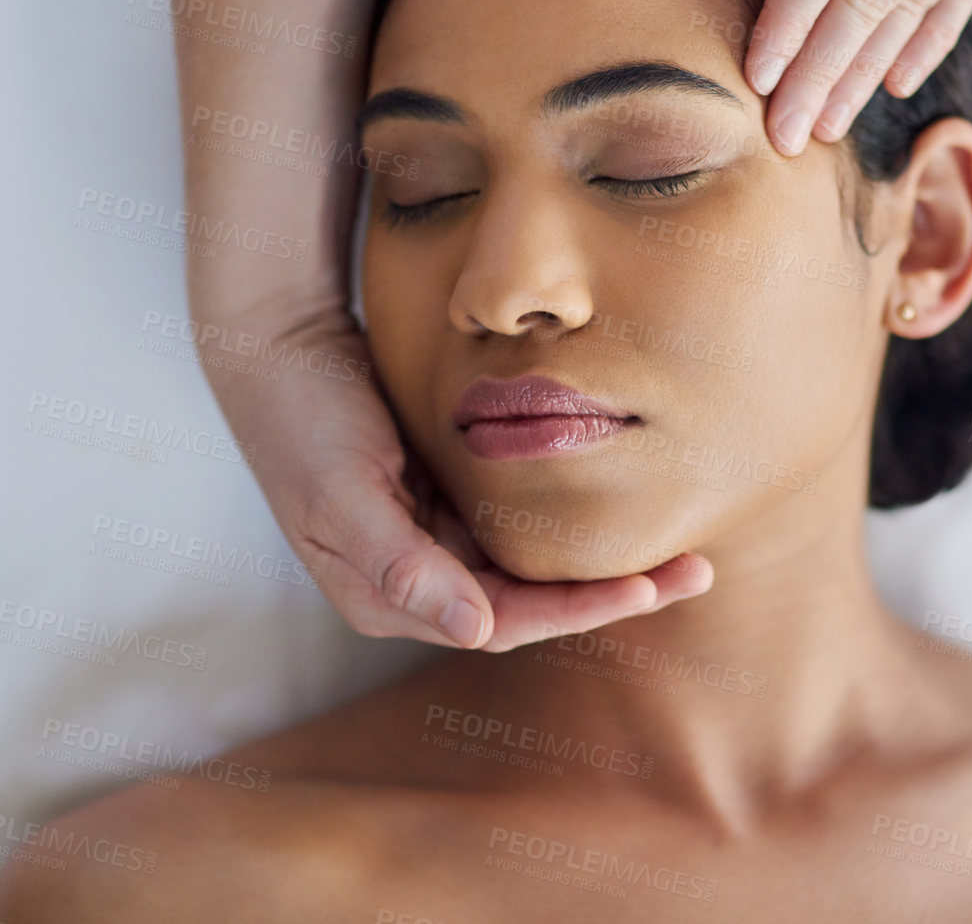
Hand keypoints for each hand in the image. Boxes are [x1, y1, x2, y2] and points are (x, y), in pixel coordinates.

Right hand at [207, 308, 713, 652]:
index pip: (503, 622)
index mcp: (389, 597)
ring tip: (677, 550)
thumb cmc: (302, 417)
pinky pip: (521, 523)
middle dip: (610, 593)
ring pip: (532, 566)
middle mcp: (418, 579)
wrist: (277, 341)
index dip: (579, 610)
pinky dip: (570, 518)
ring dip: (598, 561)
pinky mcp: (444, 495)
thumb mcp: (343, 489)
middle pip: (530, 604)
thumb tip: (472, 630)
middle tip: (694, 571)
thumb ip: (402, 564)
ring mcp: (433, 536)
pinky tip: (618, 503)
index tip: (648, 590)